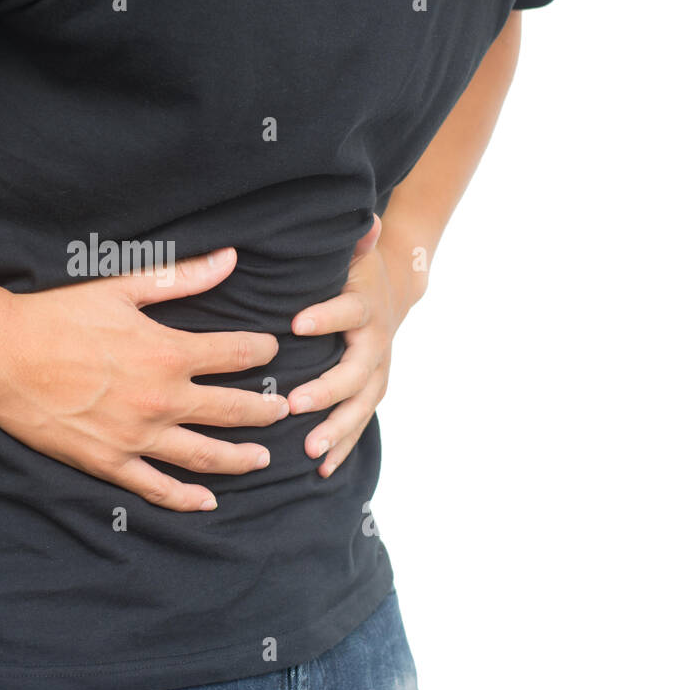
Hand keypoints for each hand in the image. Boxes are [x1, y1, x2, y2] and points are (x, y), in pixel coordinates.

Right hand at [0, 248, 290, 511]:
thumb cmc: (55, 315)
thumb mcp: (120, 288)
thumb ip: (181, 278)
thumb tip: (231, 259)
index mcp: (167, 352)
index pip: (237, 354)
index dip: (261, 351)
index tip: (271, 350)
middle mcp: (161, 400)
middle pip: (234, 410)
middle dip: (267, 410)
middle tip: (287, 411)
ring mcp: (136, 437)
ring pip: (206, 455)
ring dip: (241, 458)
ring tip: (263, 459)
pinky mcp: (109, 462)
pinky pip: (157, 488)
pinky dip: (187, 498)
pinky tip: (207, 500)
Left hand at [287, 215, 421, 476]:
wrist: (394, 291)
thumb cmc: (354, 271)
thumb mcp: (352, 252)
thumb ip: (354, 241)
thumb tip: (363, 219)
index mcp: (364, 306)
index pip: (347, 311)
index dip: (326, 316)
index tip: (297, 323)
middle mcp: (375, 344)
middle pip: (355, 372)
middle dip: (326, 390)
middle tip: (295, 403)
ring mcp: (376, 373)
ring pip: (359, 407)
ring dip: (336, 430)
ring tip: (310, 450)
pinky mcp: (370, 393)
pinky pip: (357, 424)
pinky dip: (342, 447)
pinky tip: (320, 470)